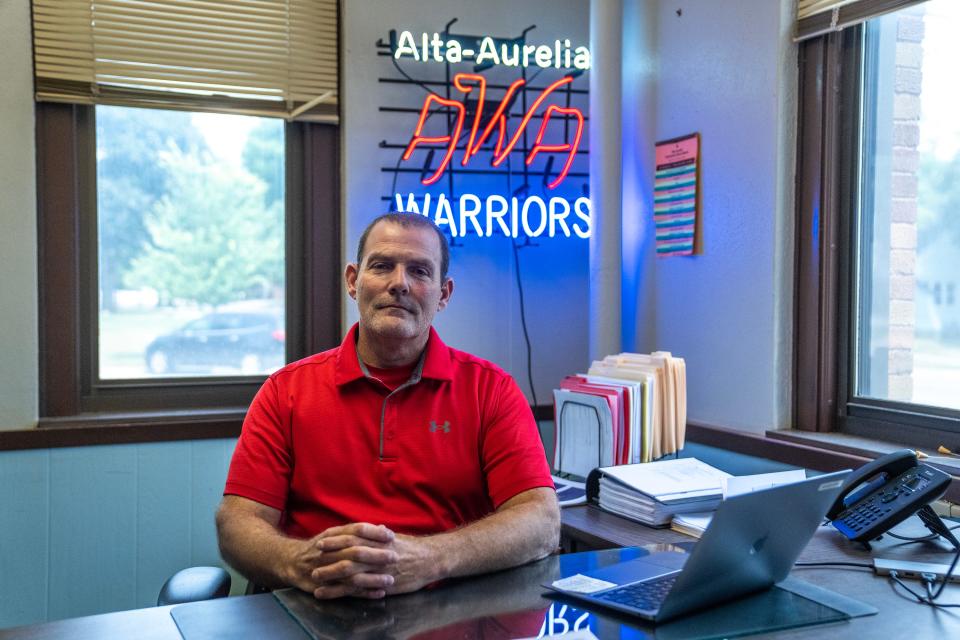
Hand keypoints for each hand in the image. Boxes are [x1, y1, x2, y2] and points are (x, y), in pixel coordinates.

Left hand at [311, 529, 443, 596]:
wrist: (431, 560)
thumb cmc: (413, 549)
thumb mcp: (396, 537)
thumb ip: (382, 534)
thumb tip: (375, 526)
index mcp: (379, 538)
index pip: (353, 536)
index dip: (336, 537)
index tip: (322, 539)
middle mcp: (376, 551)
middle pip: (348, 552)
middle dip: (329, 554)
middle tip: (313, 556)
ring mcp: (378, 569)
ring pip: (350, 571)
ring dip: (331, 574)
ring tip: (315, 577)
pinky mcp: (380, 584)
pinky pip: (356, 589)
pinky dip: (340, 591)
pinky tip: (328, 594)